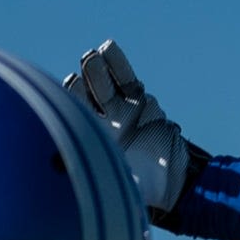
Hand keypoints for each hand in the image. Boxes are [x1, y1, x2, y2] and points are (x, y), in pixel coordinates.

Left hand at [63, 40, 204, 223]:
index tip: (68, 93)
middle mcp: (101, 123)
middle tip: (79, 73)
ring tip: (92, 57)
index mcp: (90, 143)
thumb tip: (65, 170)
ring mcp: (119, 109)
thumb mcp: (117, 186)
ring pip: (104, 85)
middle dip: (83, 84)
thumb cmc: (142, 190)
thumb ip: (100, 175)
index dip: (71, 104)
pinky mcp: (139, 100)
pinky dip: (117, 64)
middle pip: (87, 98)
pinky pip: (126, 79)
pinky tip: (108, 48)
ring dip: (97, 71)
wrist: (173, 181)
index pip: (75, 117)